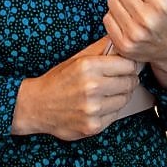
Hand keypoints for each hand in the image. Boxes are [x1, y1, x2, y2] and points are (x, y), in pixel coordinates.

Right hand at [11, 38, 138, 140]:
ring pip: (125, 99)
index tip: (125, 67)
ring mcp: (92, 109)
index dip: (129, 66)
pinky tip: (99, 105)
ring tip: (107, 93)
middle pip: (130, 82)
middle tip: (117, 80)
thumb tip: (121, 40)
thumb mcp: (77, 58)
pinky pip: (116, 115)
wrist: (36, 106)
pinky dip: (111, 110)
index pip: (128, 65)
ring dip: (120, 96)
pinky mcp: (93, 126)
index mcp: (88, 66)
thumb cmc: (58, 80)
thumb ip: (101, 48)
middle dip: (127, 80)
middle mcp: (91, 87)